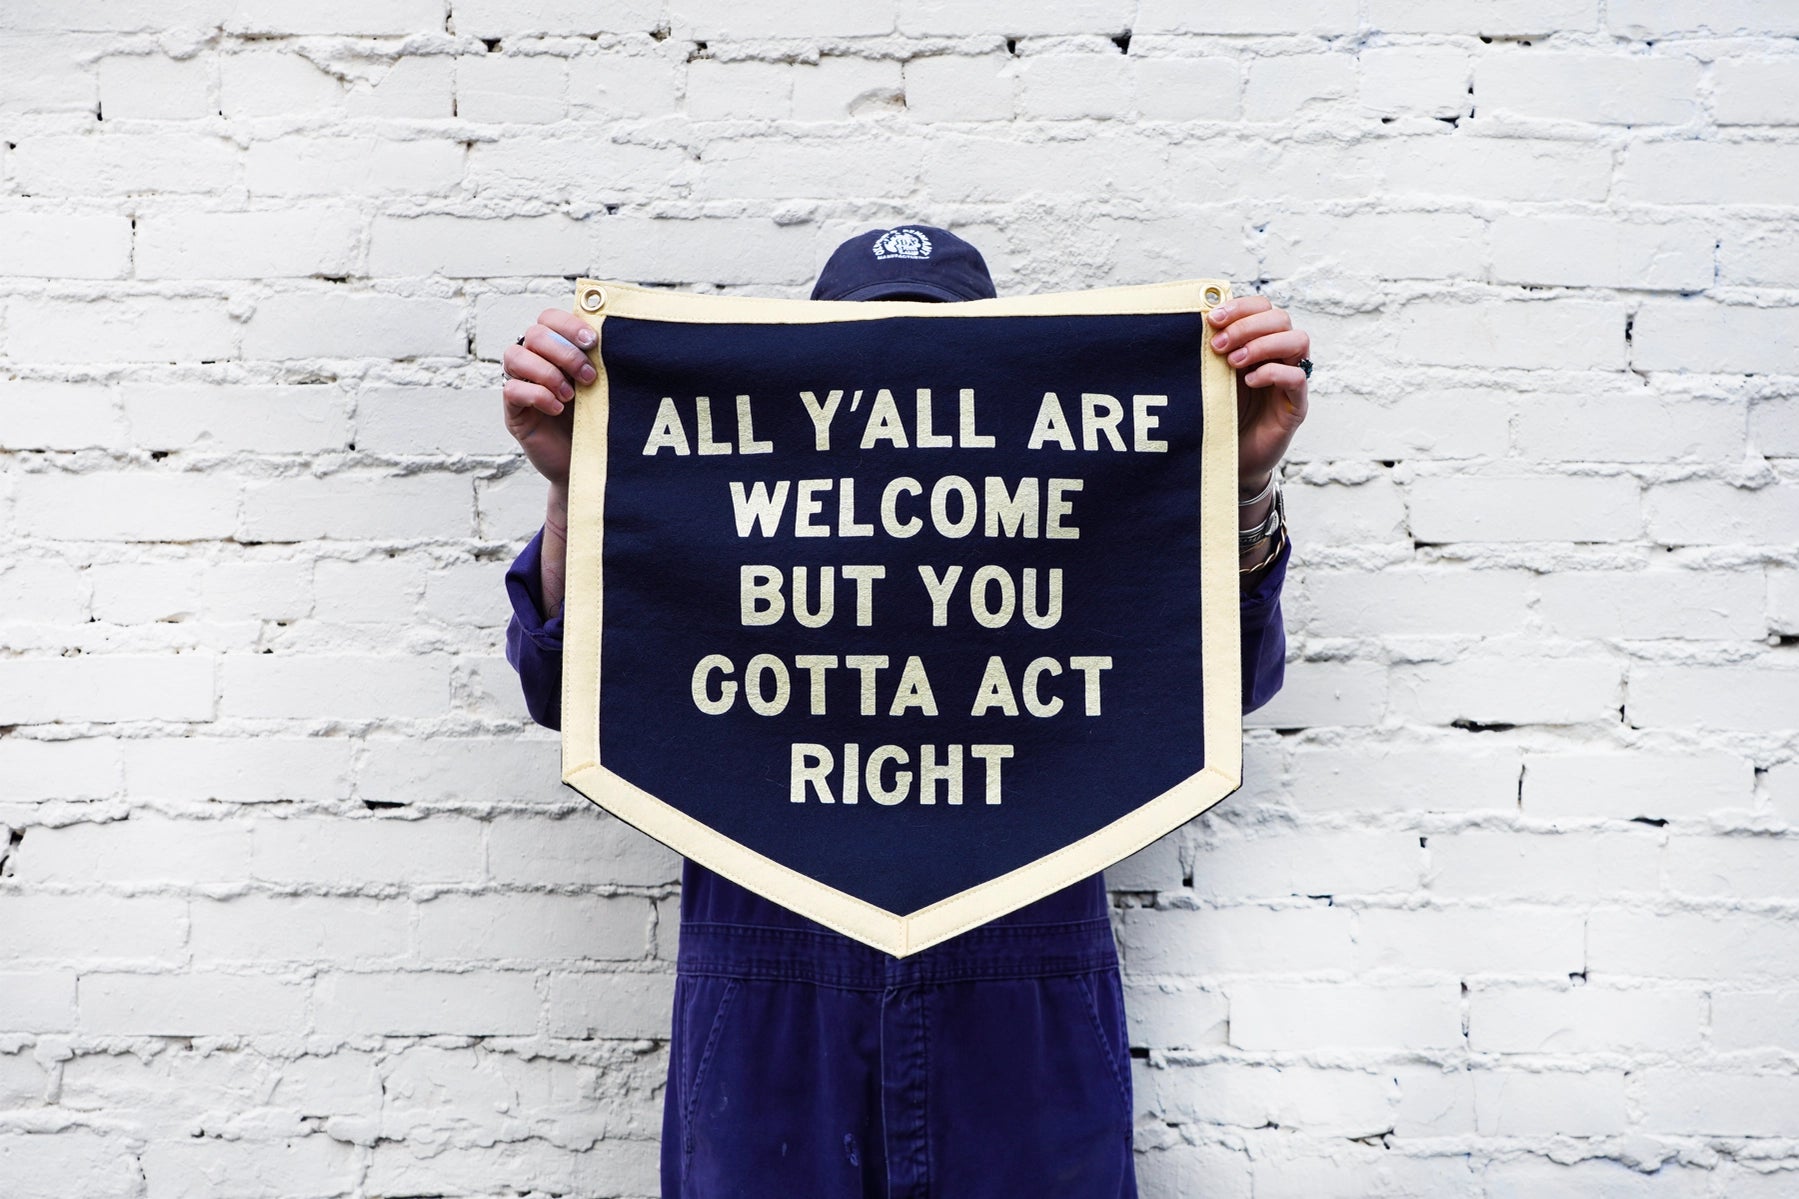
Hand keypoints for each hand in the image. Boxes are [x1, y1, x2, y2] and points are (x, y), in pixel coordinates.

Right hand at [501, 308, 598, 492]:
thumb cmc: (598, 420)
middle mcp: (534, 361)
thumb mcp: (602, 386)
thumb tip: (613, 336)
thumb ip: (600, 361)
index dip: (567, 325)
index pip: (548, 319)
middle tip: (588, 376)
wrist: (590, 461)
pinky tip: (557, 408)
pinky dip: (537, 395)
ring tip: (570, 396)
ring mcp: (520, 384)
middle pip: (533, 334)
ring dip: (547, 372)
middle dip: (564, 352)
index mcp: (556, 349)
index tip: (593, 342)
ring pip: (515, 355)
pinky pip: (512, 390)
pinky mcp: (513, 410)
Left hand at [1208, 295, 1309, 497]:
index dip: (1240, 307)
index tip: (1212, 320)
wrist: (1226, 457)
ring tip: (1233, 362)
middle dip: (1246, 327)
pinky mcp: (1296, 404)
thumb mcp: (1211, 376)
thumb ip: (1210, 350)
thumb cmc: (1218, 413)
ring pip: (1298, 340)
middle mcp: (1279, 355)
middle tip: (1218, 346)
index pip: (1262, 307)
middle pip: (1280, 318)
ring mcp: (1291, 378)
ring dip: (1263, 344)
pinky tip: (1249, 381)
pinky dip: (1273, 373)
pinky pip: (1298, 377)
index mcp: (1258, 342)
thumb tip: (1194, 318)